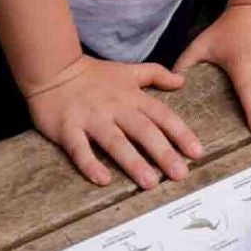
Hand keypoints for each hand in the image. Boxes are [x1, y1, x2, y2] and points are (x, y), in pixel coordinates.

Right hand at [23, 55, 199, 187]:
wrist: (54, 69)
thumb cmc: (93, 74)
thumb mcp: (128, 70)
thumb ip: (156, 74)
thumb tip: (182, 81)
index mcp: (131, 96)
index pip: (161, 115)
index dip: (180, 133)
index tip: (196, 152)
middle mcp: (115, 108)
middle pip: (143, 130)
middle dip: (163, 152)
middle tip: (180, 174)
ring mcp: (92, 119)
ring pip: (115, 141)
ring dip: (133, 162)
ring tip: (149, 182)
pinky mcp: (68, 129)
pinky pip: (79, 149)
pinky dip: (90, 164)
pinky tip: (102, 180)